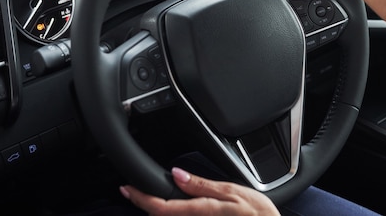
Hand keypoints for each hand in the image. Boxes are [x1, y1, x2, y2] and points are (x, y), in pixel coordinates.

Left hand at [120, 167, 279, 215]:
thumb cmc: (259, 215)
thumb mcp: (235, 192)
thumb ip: (203, 185)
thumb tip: (177, 174)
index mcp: (202, 210)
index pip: (162, 207)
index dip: (141, 199)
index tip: (126, 189)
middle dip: (147, 205)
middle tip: (136, 191)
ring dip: (160, 211)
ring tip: (155, 199)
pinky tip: (174, 210)